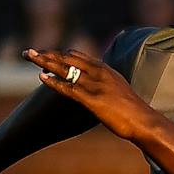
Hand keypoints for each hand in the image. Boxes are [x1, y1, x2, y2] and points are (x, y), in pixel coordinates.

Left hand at [23, 48, 150, 140]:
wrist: (144, 121)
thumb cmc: (134, 111)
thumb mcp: (121, 93)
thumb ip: (109, 87)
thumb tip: (103, 91)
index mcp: (106, 70)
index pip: (78, 56)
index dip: (60, 54)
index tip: (47, 54)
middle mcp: (99, 73)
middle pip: (68, 58)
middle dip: (47, 54)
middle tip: (29, 52)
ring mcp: (95, 85)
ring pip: (65, 69)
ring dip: (45, 62)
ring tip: (29, 57)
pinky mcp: (92, 99)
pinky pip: (69, 87)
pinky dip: (54, 81)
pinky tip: (42, 77)